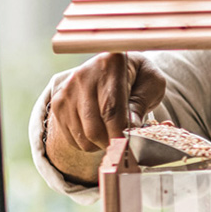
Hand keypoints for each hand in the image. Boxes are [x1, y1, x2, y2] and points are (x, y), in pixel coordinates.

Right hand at [45, 52, 165, 183]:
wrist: (116, 67)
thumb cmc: (139, 76)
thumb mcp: (152, 84)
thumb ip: (141, 104)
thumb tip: (130, 128)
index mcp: (110, 64)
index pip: (111, 109)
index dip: (121, 133)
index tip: (130, 147)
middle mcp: (83, 75)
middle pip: (94, 128)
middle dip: (112, 143)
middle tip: (125, 142)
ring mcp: (67, 90)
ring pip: (83, 136)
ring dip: (101, 144)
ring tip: (114, 132)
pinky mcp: (58, 103)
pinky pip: (72, 138)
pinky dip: (88, 142)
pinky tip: (100, 129)